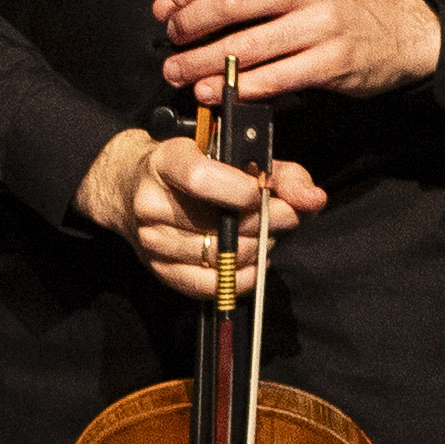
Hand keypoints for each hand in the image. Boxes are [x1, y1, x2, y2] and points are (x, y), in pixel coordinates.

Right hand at [74, 118, 332, 305]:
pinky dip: (243, 278)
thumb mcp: (234, 156)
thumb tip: (313, 200)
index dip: (241, 191)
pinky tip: (253, 262)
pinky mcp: (158, 269)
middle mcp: (151, 203)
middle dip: (265, 223)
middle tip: (283, 216)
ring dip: (256, 250)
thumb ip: (281, 174)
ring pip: (221, 257)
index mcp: (166, 161)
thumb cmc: (193, 167)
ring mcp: (150, 240)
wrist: (131, 188)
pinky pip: (210, 286)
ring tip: (262, 235)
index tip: (262, 193)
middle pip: (220, 226)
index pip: (202, 179)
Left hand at [151, 0, 438, 99]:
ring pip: (247, 47)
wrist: (399, 28)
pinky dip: (238, 88)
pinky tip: (216, 92)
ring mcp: (322, 23)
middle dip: (190, 26)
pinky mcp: (332, 61)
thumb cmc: (331, 1)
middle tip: (172, 42)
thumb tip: (168, 4)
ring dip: (203, 65)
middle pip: (231, 2)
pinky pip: (274, 78)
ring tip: (179, 74)